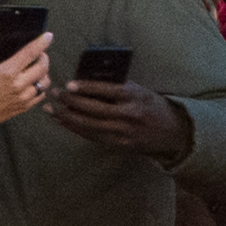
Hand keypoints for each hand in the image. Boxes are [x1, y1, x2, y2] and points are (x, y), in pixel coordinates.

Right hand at [0, 22, 58, 139]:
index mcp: (6, 72)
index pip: (29, 54)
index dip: (41, 43)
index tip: (48, 36)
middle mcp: (17, 86)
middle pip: (42, 69)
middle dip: (44, 58)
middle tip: (39, 52)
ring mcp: (21, 98)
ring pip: (44, 83)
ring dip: (44, 73)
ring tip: (37, 67)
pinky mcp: (22, 108)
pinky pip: (39, 96)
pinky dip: (40, 87)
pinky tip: (32, 82)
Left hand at [54, 77, 193, 159]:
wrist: (174, 133)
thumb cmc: (152, 105)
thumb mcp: (139, 90)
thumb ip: (117, 86)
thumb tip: (86, 81)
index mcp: (134, 96)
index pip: (106, 91)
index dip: (85, 88)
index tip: (68, 84)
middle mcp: (129, 115)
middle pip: (94, 109)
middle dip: (71, 102)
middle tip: (54, 93)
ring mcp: (124, 132)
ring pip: (90, 125)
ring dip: (68, 117)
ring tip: (51, 109)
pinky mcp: (121, 145)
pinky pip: (94, 136)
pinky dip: (77, 129)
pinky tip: (64, 122)